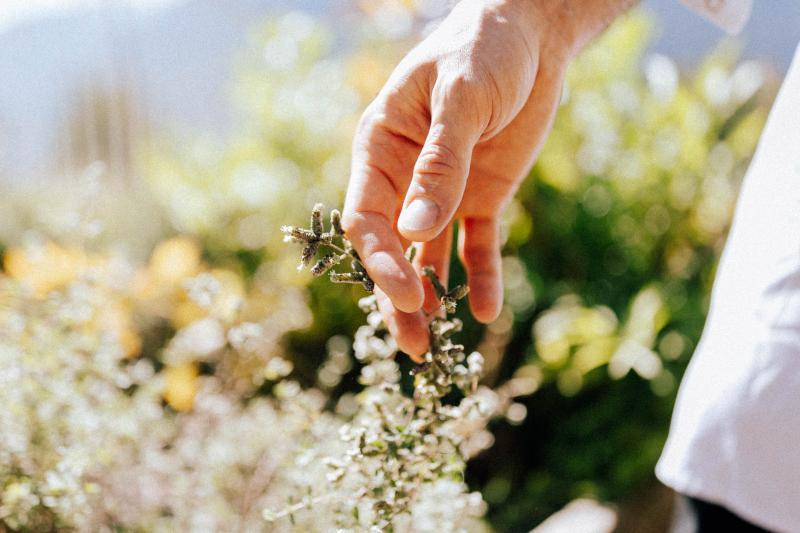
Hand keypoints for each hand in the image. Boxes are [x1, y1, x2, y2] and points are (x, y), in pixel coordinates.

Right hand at [342, 0, 622, 357]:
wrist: (530, 35)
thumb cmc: (482, 49)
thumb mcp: (462, 98)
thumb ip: (440, 164)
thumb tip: (416, 232)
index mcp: (380, 149)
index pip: (366, 217)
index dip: (380, 261)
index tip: (406, 296)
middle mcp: (403, 177)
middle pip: (391, 247)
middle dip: (399, 296)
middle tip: (415, 344)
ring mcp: (442, 190)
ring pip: (428, 255)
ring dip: (431, 297)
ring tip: (437, 344)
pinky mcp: (481, 196)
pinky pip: (477, 244)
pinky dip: (480, 275)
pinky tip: (486, 312)